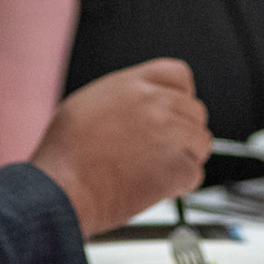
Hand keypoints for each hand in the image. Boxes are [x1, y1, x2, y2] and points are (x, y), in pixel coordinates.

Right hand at [29, 57, 210, 236]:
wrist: (62, 187)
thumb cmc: (66, 154)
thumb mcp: (87, 103)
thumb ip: (123, 98)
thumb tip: (138, 106)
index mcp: (133, 84)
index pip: (179, 75)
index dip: (180, 95)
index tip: (175, 112)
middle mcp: (156, 102)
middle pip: (195, 111)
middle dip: (183, 132)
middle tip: (163, 151)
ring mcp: (169, 133)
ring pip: (201, 142)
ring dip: (185, 158)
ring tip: (158, 170)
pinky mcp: (176, 167)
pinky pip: (194, 174)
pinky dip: (180, 185)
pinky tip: (157, 187)